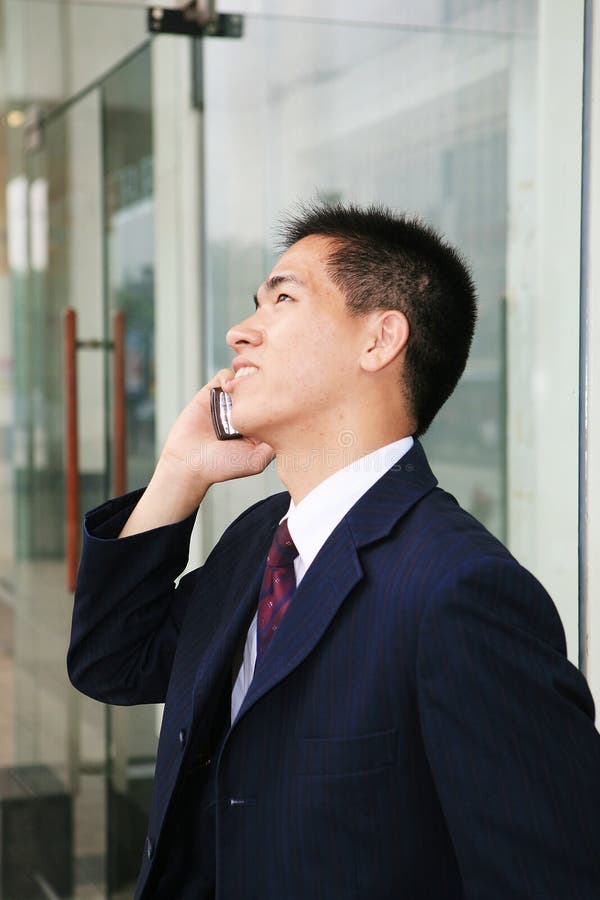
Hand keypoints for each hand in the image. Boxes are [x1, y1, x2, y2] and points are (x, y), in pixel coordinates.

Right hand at [119, 370, 273, 535]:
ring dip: (248, 376)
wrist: (188, 463)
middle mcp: (247, 411)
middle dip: (267, 381)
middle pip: (264, 386)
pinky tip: (227, 389)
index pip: (277, 404)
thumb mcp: (257, 460)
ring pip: (246, 377)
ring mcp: (230, 401)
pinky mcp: (212, 393)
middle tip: (266, 384)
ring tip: (246, 387)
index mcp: (260, 425)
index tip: (282, 394)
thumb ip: (274, 443)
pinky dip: (228, 377)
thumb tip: (290, 422)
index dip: (282, 396)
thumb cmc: (221, 466)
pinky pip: (225, 376)